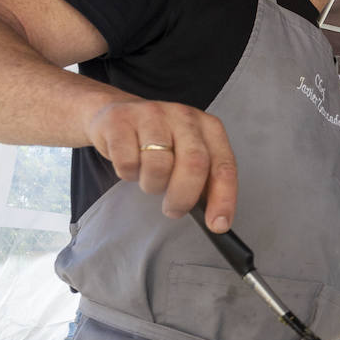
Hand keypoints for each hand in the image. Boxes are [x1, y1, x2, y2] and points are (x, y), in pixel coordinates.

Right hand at [85, 99, 237, 230]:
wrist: (116, 116)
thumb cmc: (159, 142)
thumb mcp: (189, 156)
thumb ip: (206, 182)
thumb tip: (216, 219)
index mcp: (208, 127)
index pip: (224, 167)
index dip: (223, 199)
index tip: (218, 224)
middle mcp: (184, 116)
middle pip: (194, 164)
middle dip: (184, 197)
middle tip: (174, 209)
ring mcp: (152, 114)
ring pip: (158, 164)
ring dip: (153, 185)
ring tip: (150, 180)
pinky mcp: (120, 119)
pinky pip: (127, 161)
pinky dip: (128, 174)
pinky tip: (131, 166)